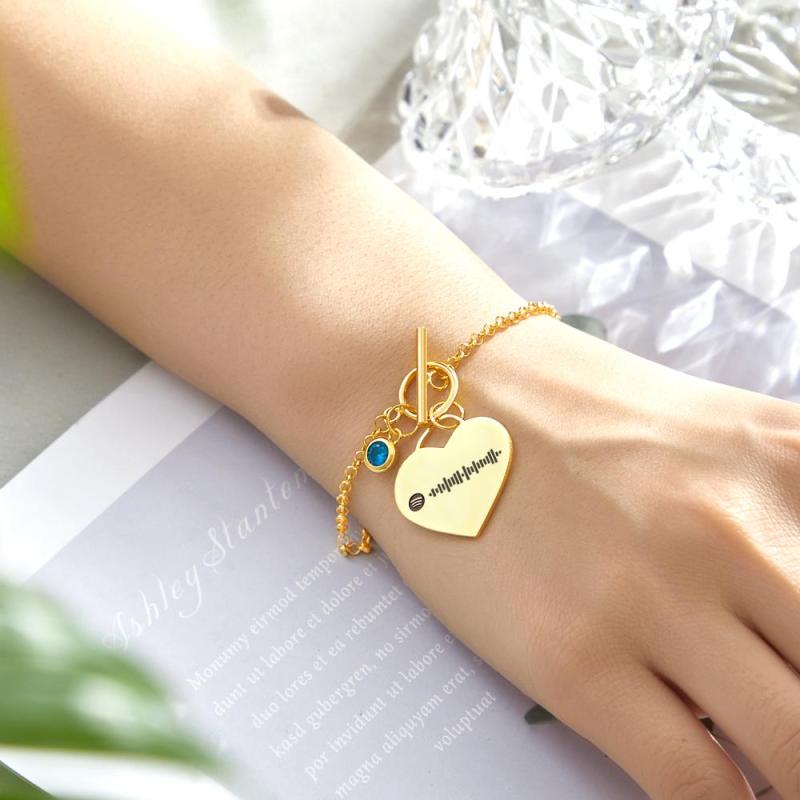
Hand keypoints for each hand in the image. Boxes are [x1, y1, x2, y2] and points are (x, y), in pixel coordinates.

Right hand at [362, 314, 799, 799]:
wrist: (436, 399)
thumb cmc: (564, 411)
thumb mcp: (708, 429)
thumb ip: (788, 506)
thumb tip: (796, 607)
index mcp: (782, 459)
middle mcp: (732, 529)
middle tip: (794, 730)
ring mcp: (652, 597)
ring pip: (792, 754)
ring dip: (784, 775)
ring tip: (767, 767)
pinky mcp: (575, 660)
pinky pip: (694, 783)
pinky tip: (716, 789)